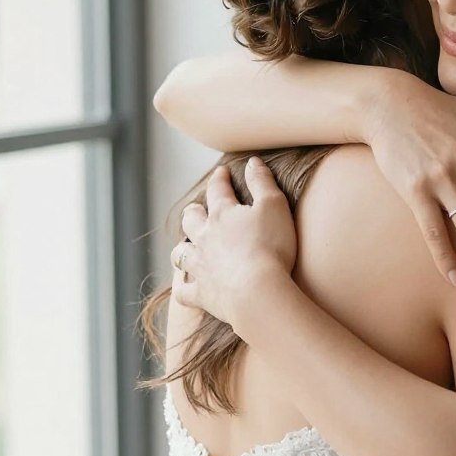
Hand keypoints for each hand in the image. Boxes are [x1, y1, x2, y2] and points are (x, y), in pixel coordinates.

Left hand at [171, 157, 296, 327]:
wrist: (258, 291)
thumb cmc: (271, 246)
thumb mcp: (274, 206)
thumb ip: (262, 182)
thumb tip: (252, 161)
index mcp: (223, 214)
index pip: (218, 190)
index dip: (220, 179)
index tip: (222, 172)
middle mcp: (205, 237)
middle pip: (191, 220)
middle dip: (193, 212)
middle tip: (195, 209)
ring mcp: (200, 266)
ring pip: (181, 253)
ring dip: (182, 248)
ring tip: (186, 247)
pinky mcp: (201, 293)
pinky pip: (184, 291)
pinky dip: (183, 287)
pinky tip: (185, 285)